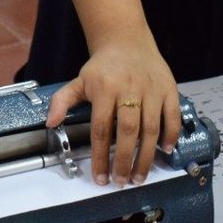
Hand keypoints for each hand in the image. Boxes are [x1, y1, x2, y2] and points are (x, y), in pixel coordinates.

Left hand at [45, 39, 180, 185]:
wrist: (126, 40)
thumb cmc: (103, 67)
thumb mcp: (79, 81)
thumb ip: (62, 101)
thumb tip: (50, 123)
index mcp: (104, 88)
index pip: (101, 128)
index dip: (101, 156)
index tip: (100, 177)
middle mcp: (129, 89)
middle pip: (128, 131)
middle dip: (125, 161)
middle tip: (122, 181)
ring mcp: (151, 89)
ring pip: (151, 127)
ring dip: (146, 156)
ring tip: (139, 176)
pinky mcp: (169, 88)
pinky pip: (173, 115)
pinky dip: (171, 134)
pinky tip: (164, 150)